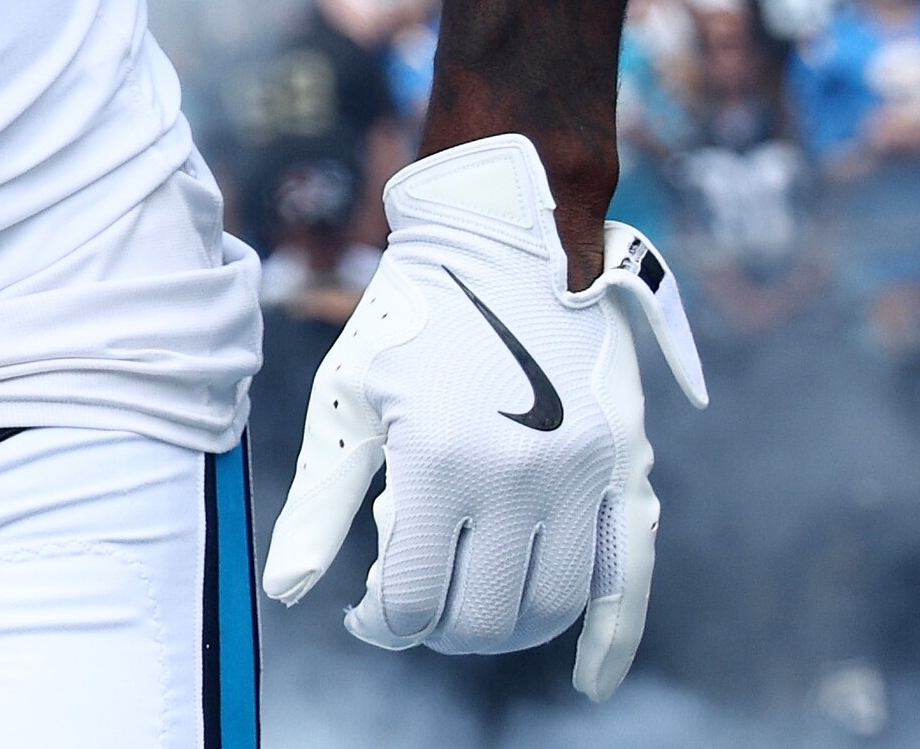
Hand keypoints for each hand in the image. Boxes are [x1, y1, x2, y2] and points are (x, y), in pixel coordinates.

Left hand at [261, 136, 708, 700]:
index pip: (414, 599)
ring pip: (551, 607)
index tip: (367, 610)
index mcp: (442, 460)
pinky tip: (587, 681)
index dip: (383, 622)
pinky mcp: (625, 466)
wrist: (505, 239)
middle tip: (415, 602)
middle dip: (439, 626)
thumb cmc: (411, 320)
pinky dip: (612, 641)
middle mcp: (521, 476)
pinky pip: (629, 575)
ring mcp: (583, 474)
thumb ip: (320, 501)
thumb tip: (289, 592)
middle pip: (483, 616)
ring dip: (505, 627)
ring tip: (470, 606)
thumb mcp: (350, 399)